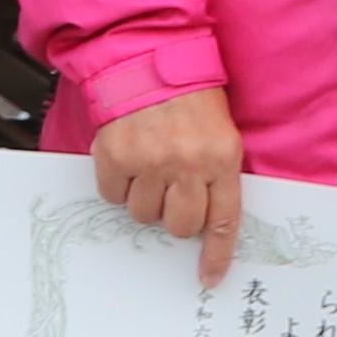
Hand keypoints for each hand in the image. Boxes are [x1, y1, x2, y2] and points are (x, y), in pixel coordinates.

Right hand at [91, 85, 244, 285]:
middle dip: (175, 216)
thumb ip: (216, 175)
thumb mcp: (220, 134)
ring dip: (144, 199)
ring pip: (143, 214)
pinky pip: (113, 195)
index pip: (223, 220)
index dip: (216, 254)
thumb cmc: (189, 97)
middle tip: (170, 192)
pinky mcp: (114, 154)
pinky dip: (117, 185)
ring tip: (146, 169)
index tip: (209, 277)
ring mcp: (149, 160)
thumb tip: (204, 224)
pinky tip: (125, 161)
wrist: (147, 58)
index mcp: (221, 158)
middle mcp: (187, 163)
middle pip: (180, 225)